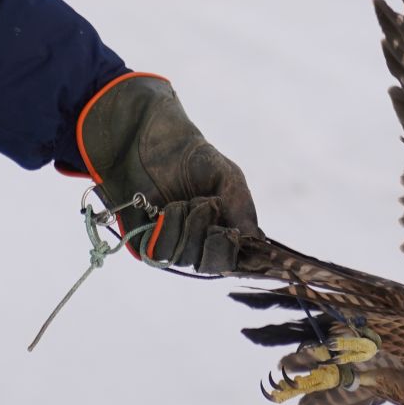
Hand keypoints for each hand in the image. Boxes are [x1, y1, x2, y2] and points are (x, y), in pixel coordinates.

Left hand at [76, 73, 259, 273]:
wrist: (151, 140)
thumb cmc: (194, 158)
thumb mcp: (228, 178)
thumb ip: (243, 209)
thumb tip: (256, 240)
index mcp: (224, 230)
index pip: (236, 258)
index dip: (236, 251)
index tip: (233, 232)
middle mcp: (200, 242)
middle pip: (214, 264)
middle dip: (214, 238)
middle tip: (210, 205)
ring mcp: (174, 244)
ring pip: (189, 259)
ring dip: (191, 227)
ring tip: (186, 200)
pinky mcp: (147, 242)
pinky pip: (162, 253)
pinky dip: (170, 229)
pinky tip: (170, 207)